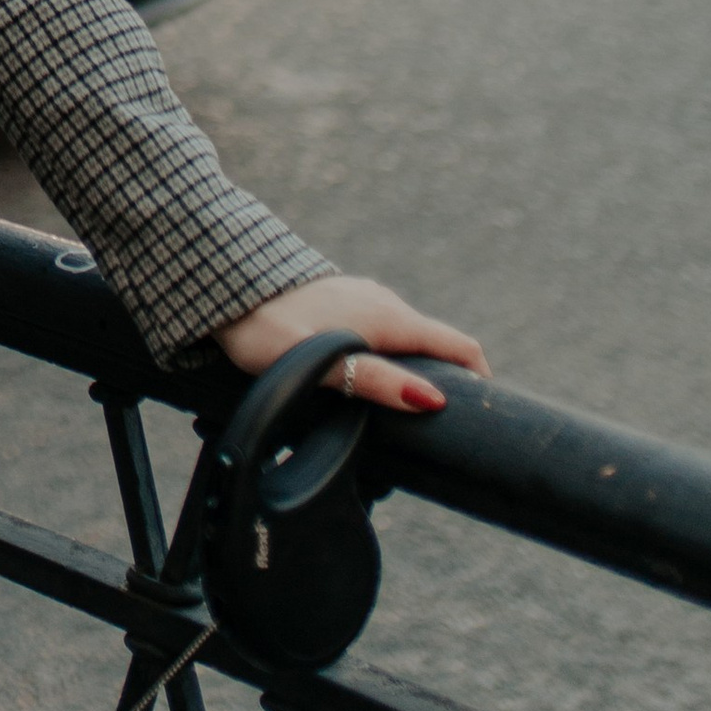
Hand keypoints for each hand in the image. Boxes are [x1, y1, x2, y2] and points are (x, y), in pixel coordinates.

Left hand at [216, 273, 486, 417]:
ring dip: (416, 367)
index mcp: (388, 317)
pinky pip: (382, 330)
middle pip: (435, 344)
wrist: (225, 285)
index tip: (485, 414)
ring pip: (407, 336)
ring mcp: (364, 297)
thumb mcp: (319, 364)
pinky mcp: (343, 300)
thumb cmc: (266, 330)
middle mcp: (384, 302)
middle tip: (442, 425)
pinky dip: (391, 354)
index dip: (480, 379)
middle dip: (448, 379)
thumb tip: (430, 398)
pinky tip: (369, 377)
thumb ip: (374, 381)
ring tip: (405, 408)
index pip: (458, 345)